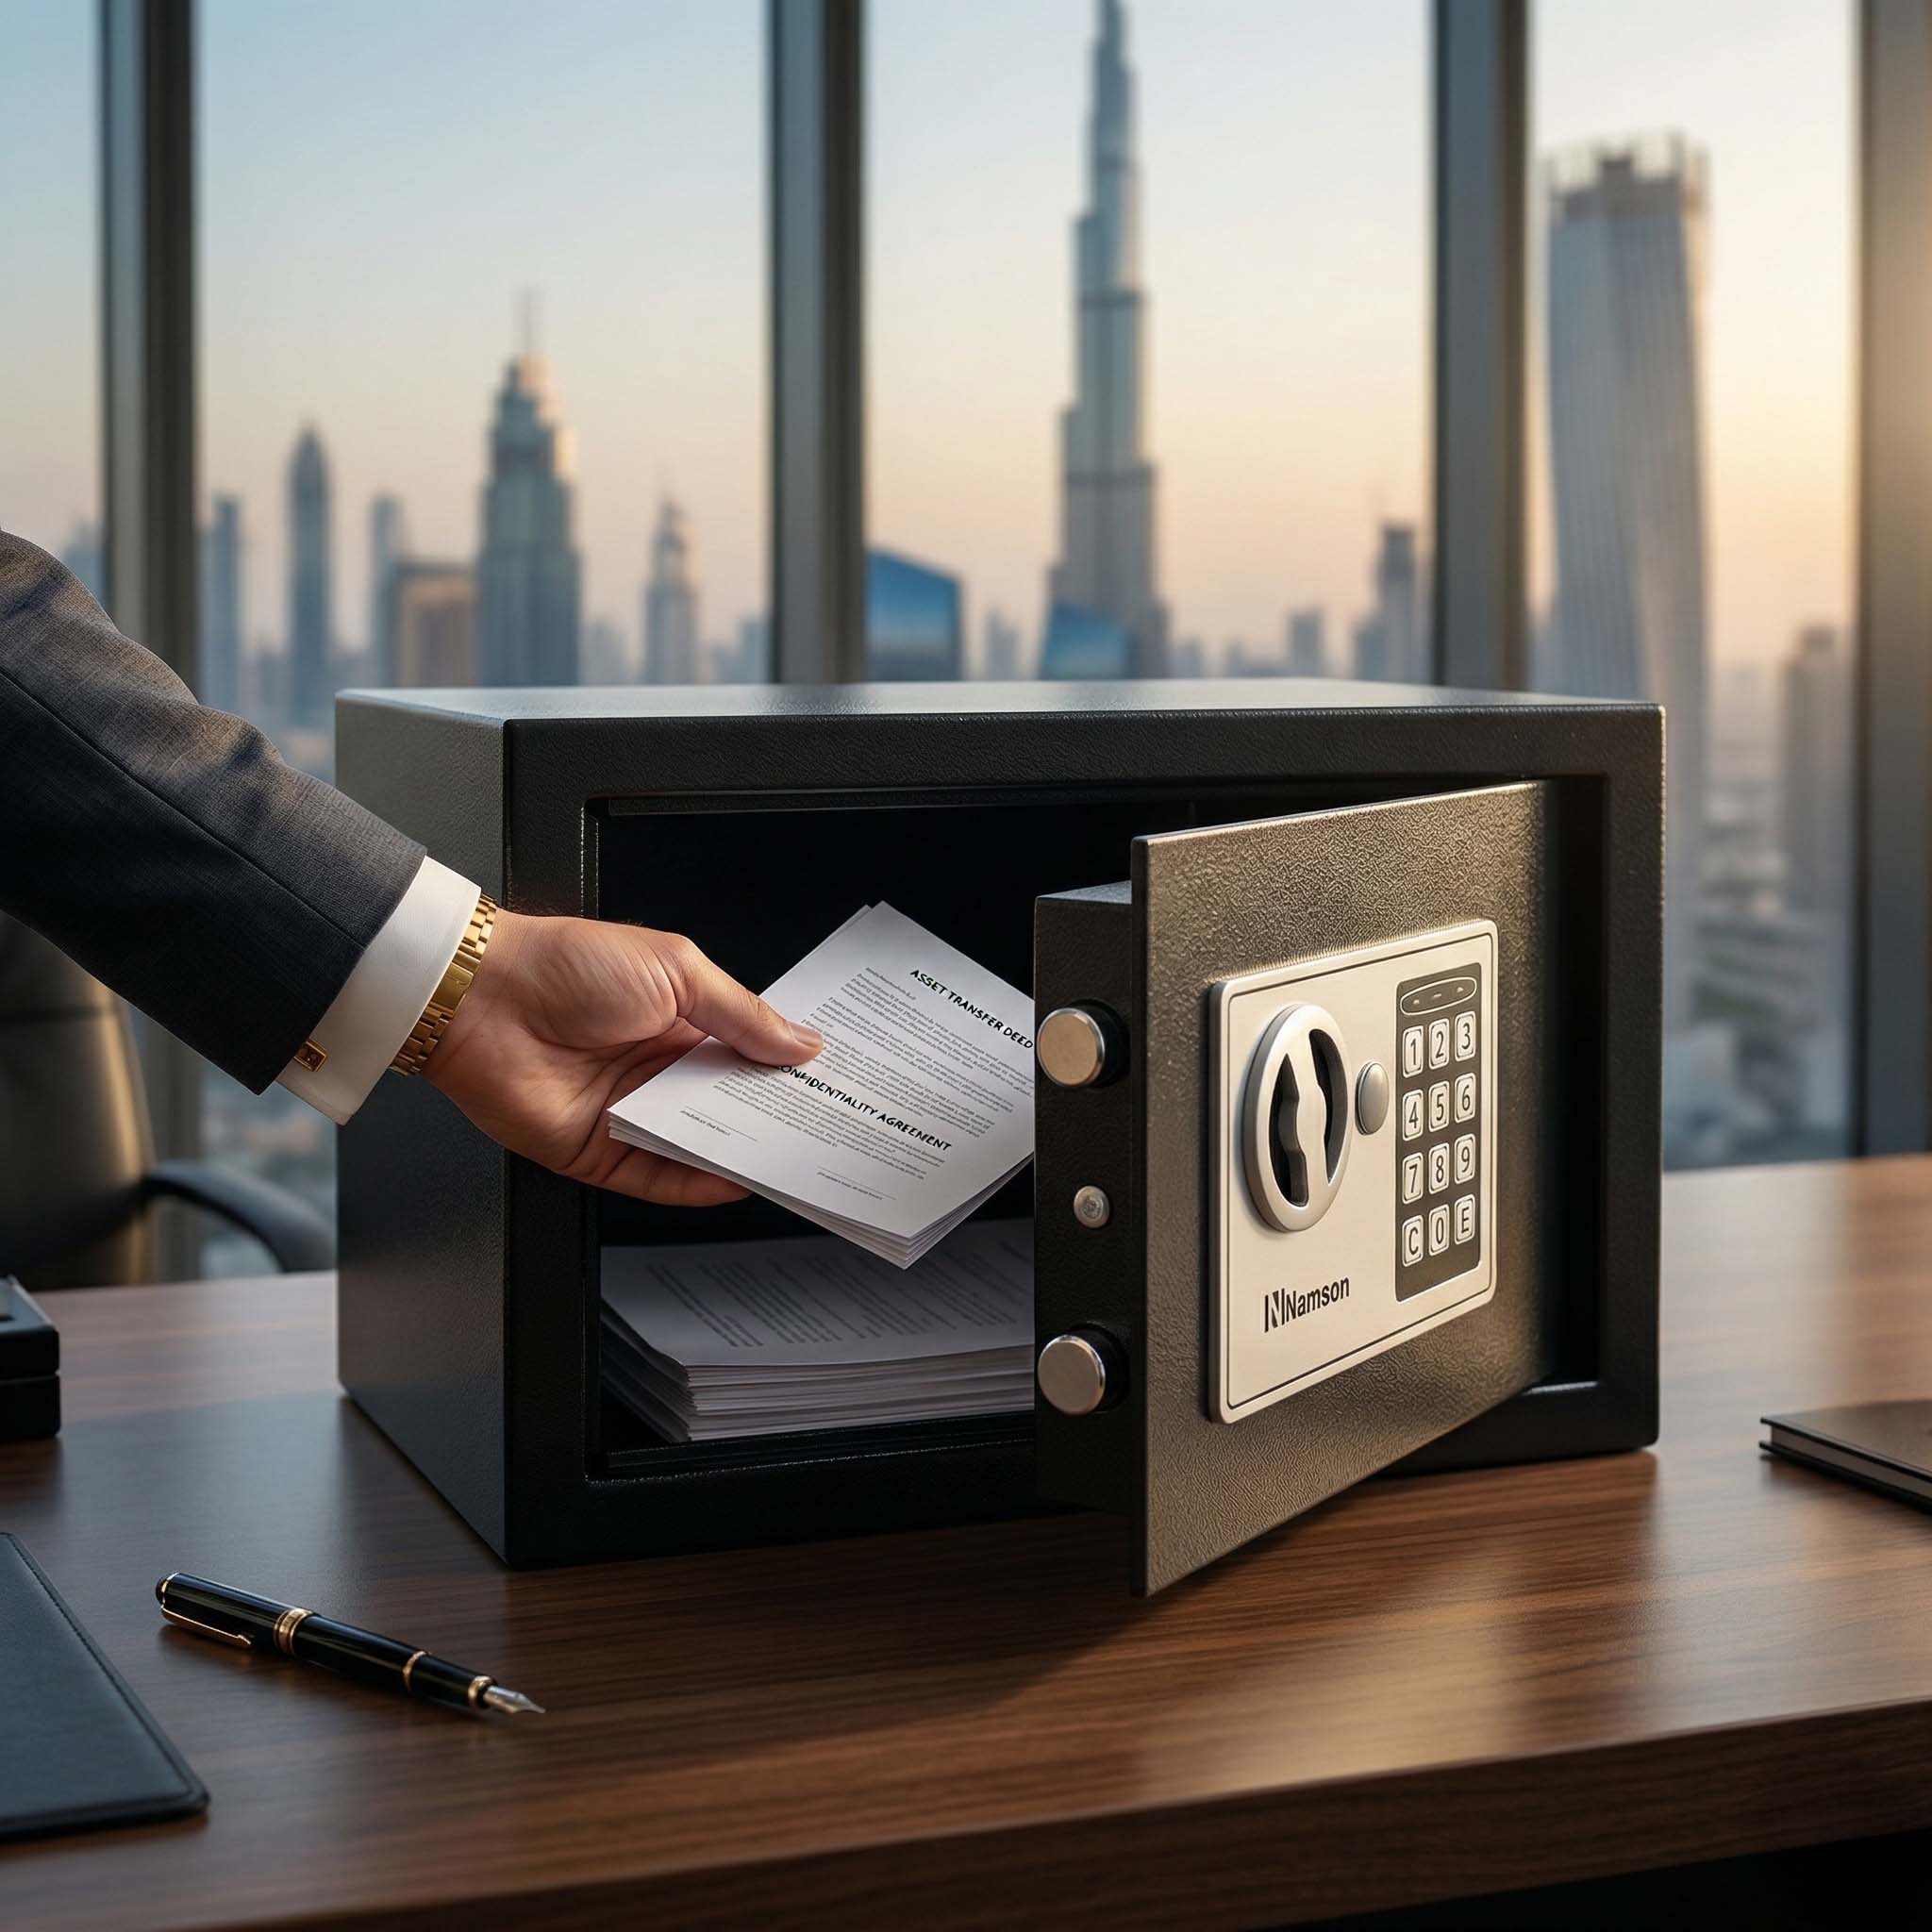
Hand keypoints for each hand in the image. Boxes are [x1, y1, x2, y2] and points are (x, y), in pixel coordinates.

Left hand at [424, 911, 821, 1204]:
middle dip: (774, 1118)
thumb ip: (742, 1015)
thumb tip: (801, 1042)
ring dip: (742, 1153)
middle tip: (827, 1130)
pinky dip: (695, 1184)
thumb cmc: (567, 965)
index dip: (786, 1069)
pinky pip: (656, 1178)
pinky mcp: (598, 1151)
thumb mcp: (677, 971)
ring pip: (698, 1146)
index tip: (831, 1084)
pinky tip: (732, 1181)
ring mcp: (628, 1112)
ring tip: (793, 1161)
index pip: (746, 1054)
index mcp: (679, 1019)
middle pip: (728, 1105)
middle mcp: (655, 1069)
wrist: (483, 997)